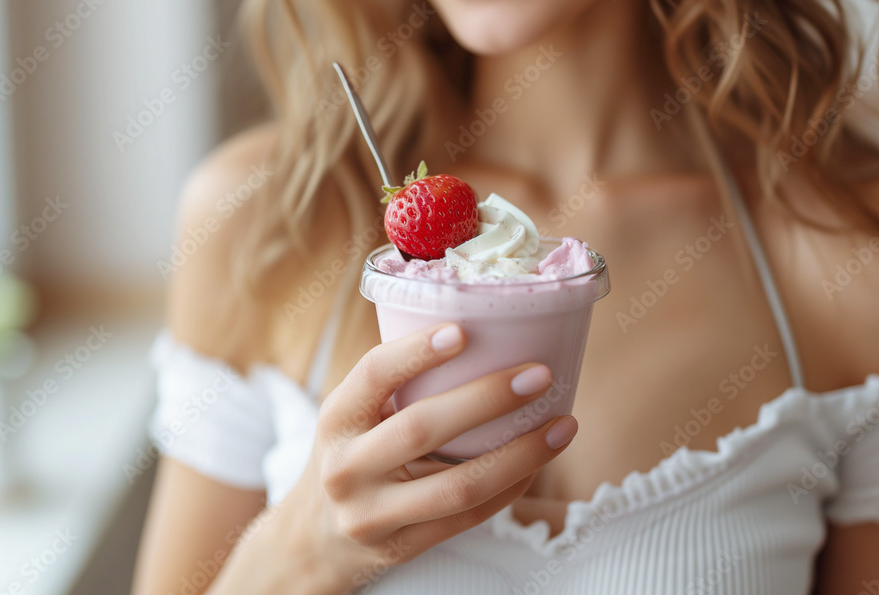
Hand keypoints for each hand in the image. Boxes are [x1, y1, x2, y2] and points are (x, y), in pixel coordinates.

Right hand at [225, 322, 576, 593]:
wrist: (315, 539)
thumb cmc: (353, 455)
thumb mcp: (354, 416)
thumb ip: (398, 385)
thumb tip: (486, 330)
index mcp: (336, 418)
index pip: (373, 375)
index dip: (416, 352)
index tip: (463, 331)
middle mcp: (347, 467)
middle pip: (422, 429)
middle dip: (487, 399)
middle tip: (539, 375)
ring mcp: (373, 514)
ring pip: (459, 485)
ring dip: (521, 454)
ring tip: (563, 425)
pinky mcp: (402, 547)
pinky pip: (469, 516)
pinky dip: (512, 486)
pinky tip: (538, 462)